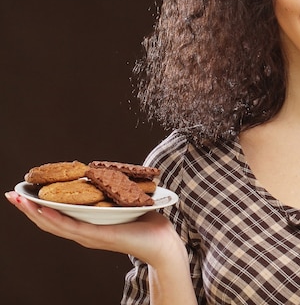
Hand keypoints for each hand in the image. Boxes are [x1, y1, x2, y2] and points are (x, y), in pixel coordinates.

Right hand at [5, 191, 180, 267]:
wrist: (164, 244)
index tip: (23, 194)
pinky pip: (73, 227)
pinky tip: (44, 210)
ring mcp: (90, 236)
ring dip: (36, 212)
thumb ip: (114, 194)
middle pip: (50, 221)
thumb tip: (110, 175)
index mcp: (89, 226)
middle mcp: (85, 233)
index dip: (38, 206)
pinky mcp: (99, 236)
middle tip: (11, 194)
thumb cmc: (148, 225)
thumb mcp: (125, 205)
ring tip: (20, 201)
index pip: (58, 216)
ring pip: (56, 225)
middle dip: (28, 208)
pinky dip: (57, 219)